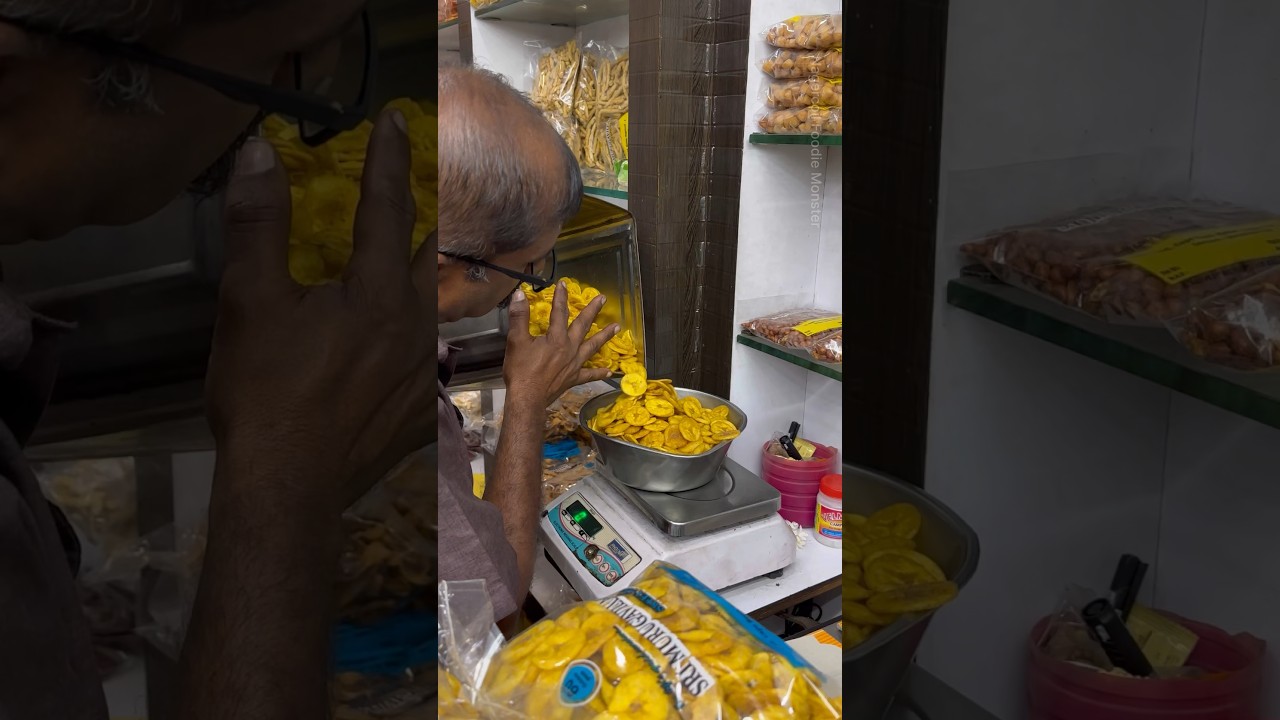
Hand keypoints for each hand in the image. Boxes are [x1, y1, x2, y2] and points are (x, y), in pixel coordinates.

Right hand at [205, 108, 435, 511]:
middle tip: (444, 179)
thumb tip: (260, 154)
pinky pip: (438, 363)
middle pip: (436, 254)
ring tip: (441, 258)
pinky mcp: (423, 410)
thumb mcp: (248, 302)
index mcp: (375, 292)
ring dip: (442, 277)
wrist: (287, 486)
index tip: (398, 119)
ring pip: (444, 308)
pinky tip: (430, 345)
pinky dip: (434, 342)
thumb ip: (258, 225)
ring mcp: (425, 370)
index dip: (390, 159)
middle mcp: (415, 324)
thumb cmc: (264, 394)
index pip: (386, 206)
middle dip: (439, 212)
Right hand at [504, 280, 618, 407]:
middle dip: (592, 310)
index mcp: (556, 338)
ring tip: (616, 327)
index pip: (559, 312)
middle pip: (583, 325)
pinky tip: (609, 371)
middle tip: (603, 299)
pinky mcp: (574, 378)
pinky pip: (590, 374)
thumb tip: (519, 294)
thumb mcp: (516, 341)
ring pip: (593, 346)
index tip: (564, 284)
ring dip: (604, 336)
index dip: (561, 297)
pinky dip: (600, 372)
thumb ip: (519, 316)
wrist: (527, 398)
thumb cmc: (521, 371)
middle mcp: (570, 348)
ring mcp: (574, 364)